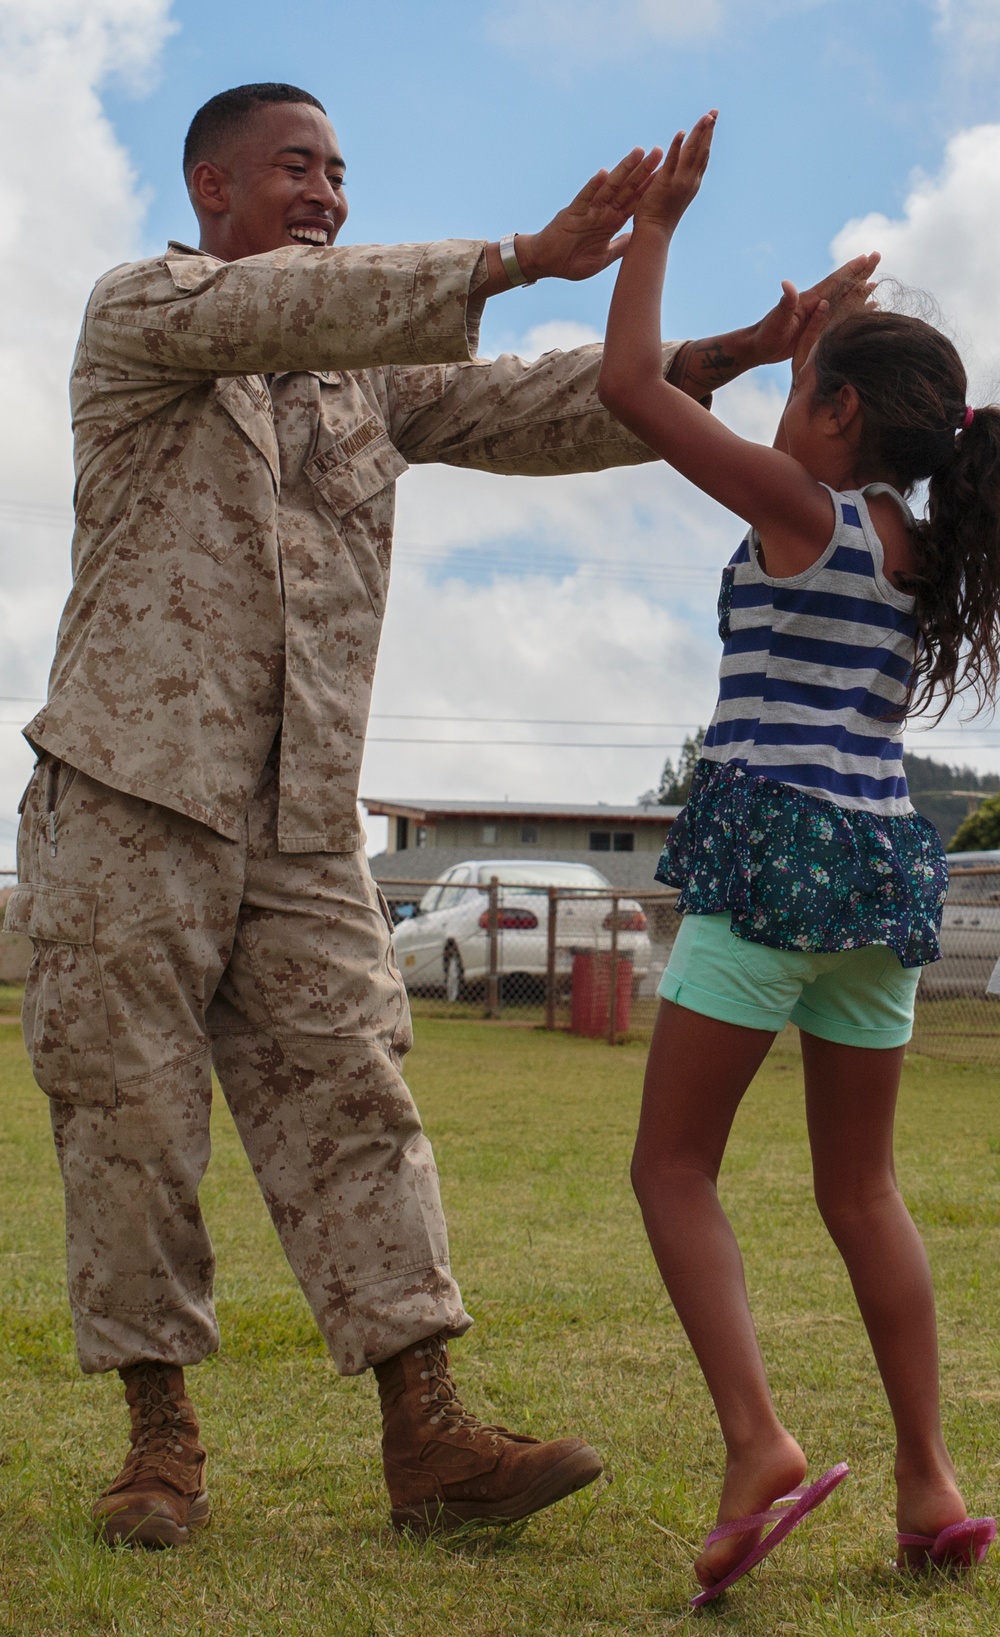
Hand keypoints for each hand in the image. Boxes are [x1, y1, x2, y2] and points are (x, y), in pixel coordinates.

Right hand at [515, 147, 663, 282]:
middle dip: (643, 171)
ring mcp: (589, 210)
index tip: (665, 173)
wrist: (547, 264)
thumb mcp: (604, 257)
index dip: (649, 187)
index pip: (634, 201)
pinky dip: (594, 185)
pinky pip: (585, 197)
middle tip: (658, 152)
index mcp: (611, 222)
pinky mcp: (573, 212)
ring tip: (638, 152)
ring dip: (624, 169)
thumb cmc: (572, 262)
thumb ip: (621, 246)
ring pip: (610, 186)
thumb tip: (639, 240)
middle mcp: (603, 211)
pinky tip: (603, 173)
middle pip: (627, 187)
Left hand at [632, 112, 717, 233]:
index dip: (708, 139)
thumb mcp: (671, 194)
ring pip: (692, 153)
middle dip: (709, 131)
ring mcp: (679, 182)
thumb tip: (672, 168)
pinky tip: (682, 132)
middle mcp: (690, 181)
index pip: (703, 157)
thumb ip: (674, 179)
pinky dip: (677, 146)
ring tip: (706, 116)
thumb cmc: (658, 218)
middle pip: (702, 151)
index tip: (712, 123)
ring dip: (699, 133)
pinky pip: (673, 161)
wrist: (654, 233)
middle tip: (714, 112)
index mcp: (692, 183)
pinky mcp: (665, 183)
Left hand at [746, 253, 880, 371]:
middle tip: (877, 256)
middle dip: (861, 271)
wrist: (758, 348)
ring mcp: (819, 316)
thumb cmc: (766, 334)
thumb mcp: (777, 319)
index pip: (835, 281)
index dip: (850, 269)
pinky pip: (842, 318)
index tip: (866, 256)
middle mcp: (817, 304)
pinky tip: (865, 309)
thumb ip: (786, 302)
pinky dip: (855, 312)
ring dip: (861, 290)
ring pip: (846, 300)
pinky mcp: (819, 328)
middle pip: (844, 285)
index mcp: (810, 299)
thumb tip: (787, 284)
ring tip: (876, 281)